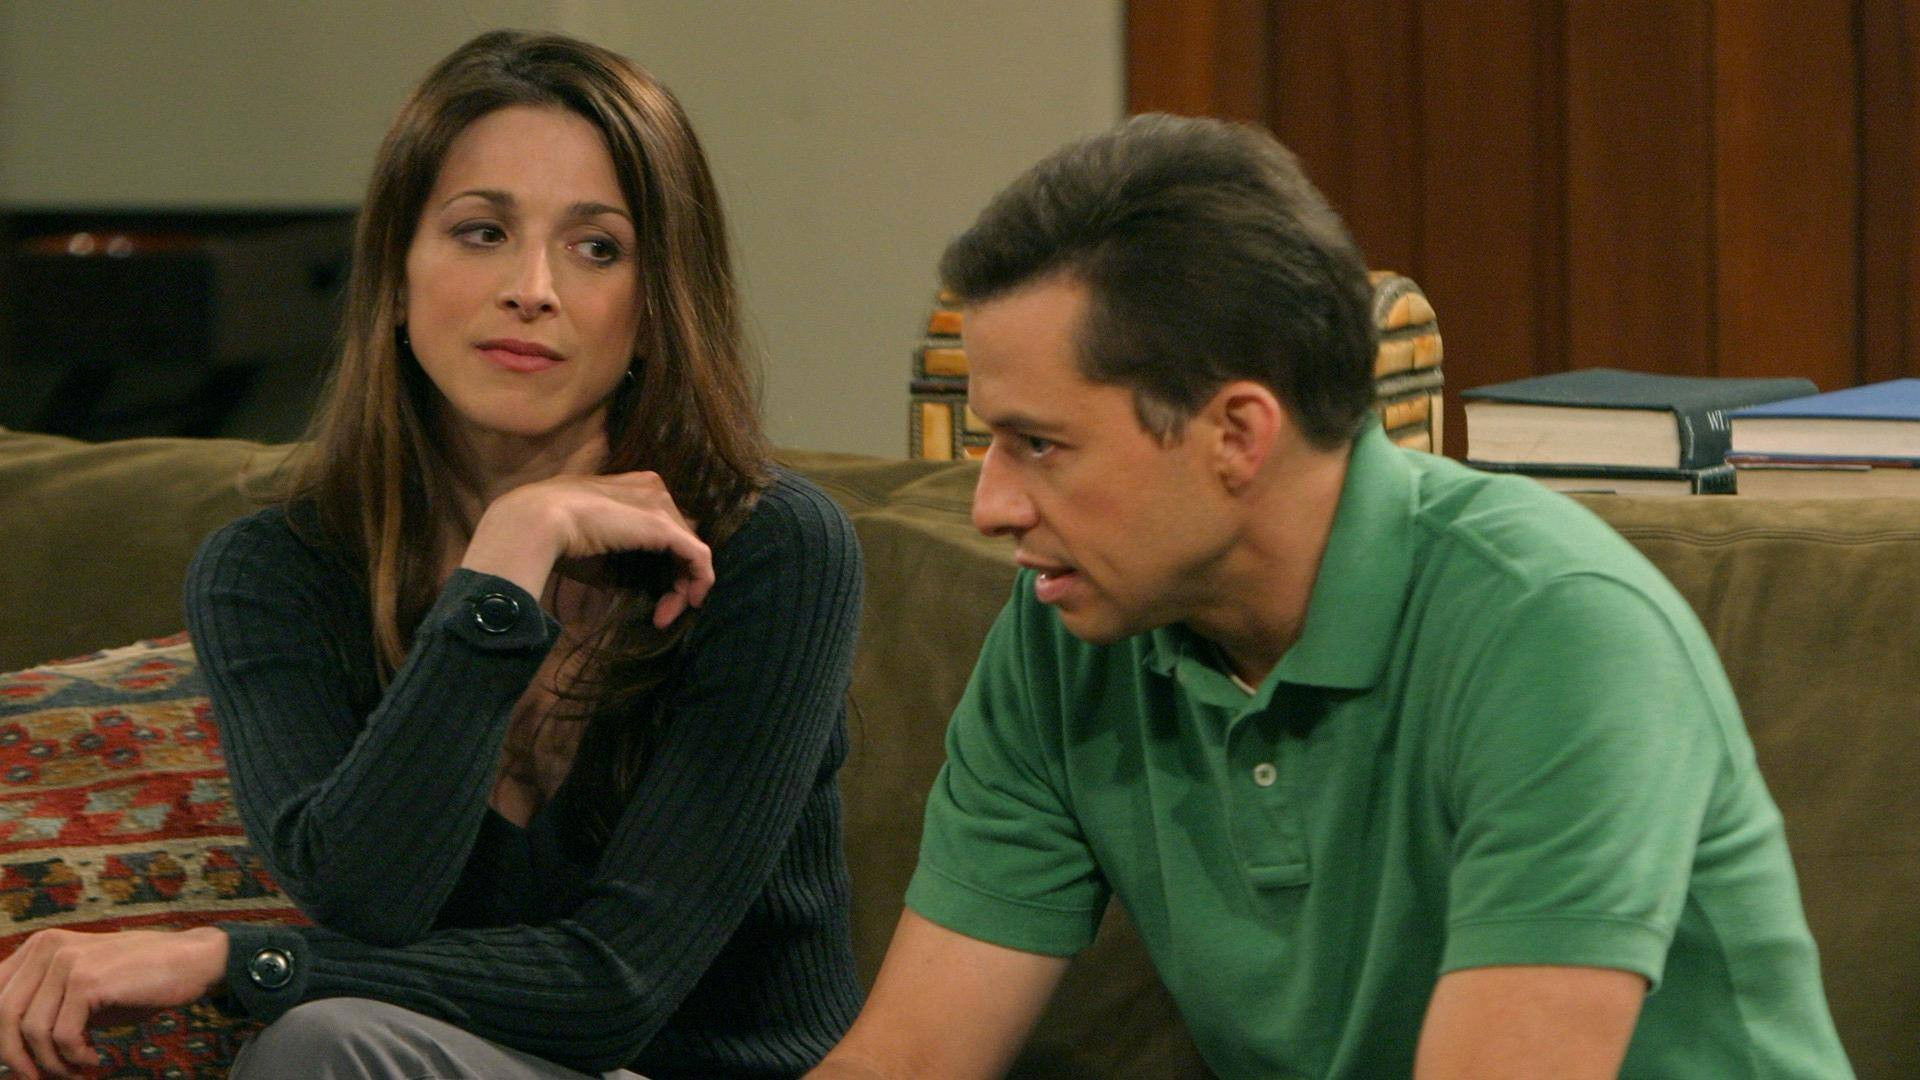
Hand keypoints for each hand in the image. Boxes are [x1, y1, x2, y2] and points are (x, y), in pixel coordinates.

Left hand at [0, 927, 228, 1078]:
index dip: (1, 1037)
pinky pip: (63, 1036)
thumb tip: (13, 1054)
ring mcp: (66, 961)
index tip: (23, 1065)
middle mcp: (47, 948)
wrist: (194, 961)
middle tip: (43, 1079)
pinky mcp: (87, 980)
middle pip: (3, 1016)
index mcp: (40, 947)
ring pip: (32, 1031)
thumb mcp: (84, 990)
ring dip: (53, 1063)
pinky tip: (96, 1058)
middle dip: (19, 1058)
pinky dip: (76, 1057)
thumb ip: (48, 1007)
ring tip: (78, 1071)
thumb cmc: (140, 981)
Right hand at [465, 471, 714, 628]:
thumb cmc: (556, 536)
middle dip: (675, 579)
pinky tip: (690, 603)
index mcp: (634, 487)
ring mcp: (660, 505)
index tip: (653, 593)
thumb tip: (636, 582)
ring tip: (663, 616)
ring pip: (690, 550)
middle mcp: (653, 489)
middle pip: (681, 539)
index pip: (666, 527)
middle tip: (660, 612)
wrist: (536, 521)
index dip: (665, 562)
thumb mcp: (596, 544)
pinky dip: (699, 581)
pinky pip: (698, 556)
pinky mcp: (665, 526)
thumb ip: (622, 555)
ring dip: (683, 588)